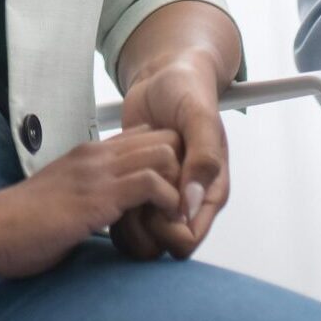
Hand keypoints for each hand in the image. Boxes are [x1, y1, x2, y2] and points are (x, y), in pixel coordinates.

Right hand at [0, 126, 182, 278]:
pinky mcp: (97, 197)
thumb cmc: (18, 224)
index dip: (165, 162)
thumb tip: (112, 213)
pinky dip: (168, 205)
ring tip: (172, 217)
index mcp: (87, 155)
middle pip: (164, 137)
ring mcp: (97, 173)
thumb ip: (89, 197)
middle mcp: (95, 155)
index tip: (168, 194)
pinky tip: (160, 226)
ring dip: (179, 186)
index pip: (144, 136)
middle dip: (182, 170)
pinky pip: (154, 184)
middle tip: (179, 206)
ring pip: (166, 153)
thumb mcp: (62, 201)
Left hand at [111, 53, 230, 259]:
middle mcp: (186, 200)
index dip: (166, 229)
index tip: (154, 202)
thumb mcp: (199, 118)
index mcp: (210, 192)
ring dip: (124, 217)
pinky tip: (110, 180)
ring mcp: (161, 195)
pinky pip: (123, 214)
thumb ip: (203, 158)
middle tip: (132, 195)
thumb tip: (191, 203)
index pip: (188, 240)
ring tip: (118, 186)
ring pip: (140, 234)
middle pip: (161, 244)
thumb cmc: (187, 92)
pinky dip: (113, 203)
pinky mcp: (138, 185)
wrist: (163, 75)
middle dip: (142, 226)